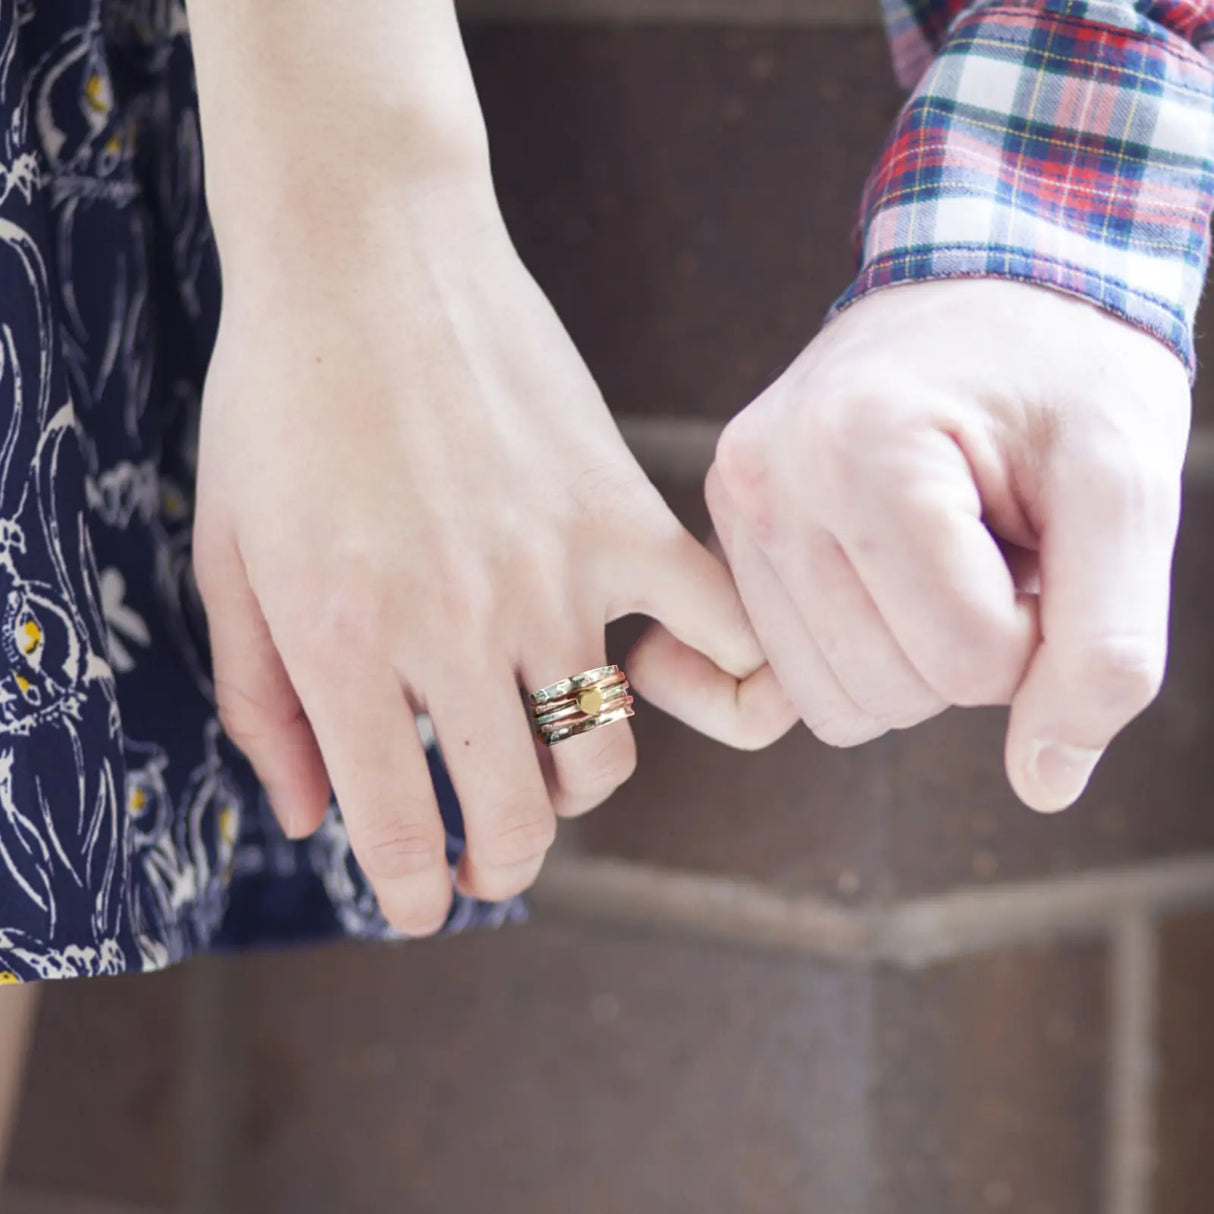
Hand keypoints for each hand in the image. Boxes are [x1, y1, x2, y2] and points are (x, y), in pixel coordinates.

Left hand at [192, 182, 788, 936]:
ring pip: (605, 749)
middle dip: (499, 866)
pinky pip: (713, 628)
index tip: (418, 903)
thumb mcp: (226, 555)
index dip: (408, 891)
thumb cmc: (280, 398)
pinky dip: (719, 674)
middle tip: (486, 862)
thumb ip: (262, 704)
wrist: (369, 250)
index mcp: (345, 641)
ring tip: (546, 753)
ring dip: (575, 782)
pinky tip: (673, 671)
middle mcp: (456, 626)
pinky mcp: (625, 513)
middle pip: (519, 814)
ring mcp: (556, 571)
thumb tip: (309, 819)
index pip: (395, 829)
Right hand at [630, 279, 1190, 811]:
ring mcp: (736, 507)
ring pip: (834, 702)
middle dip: (973, 650)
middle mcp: (769, 480)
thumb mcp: (1128, 489)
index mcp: (861, 449)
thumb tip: (1043, 783)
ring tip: (945, 555)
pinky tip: (895, 575)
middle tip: (998, 550)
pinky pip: (793, 676)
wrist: (988, 278)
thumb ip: (1106, 647)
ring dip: (915, 656)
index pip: (965, 661)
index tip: (1047, 549)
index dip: (1039, 633)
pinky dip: (863, 653)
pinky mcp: (732, 530)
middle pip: (887, 693)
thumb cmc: (1067, 372)